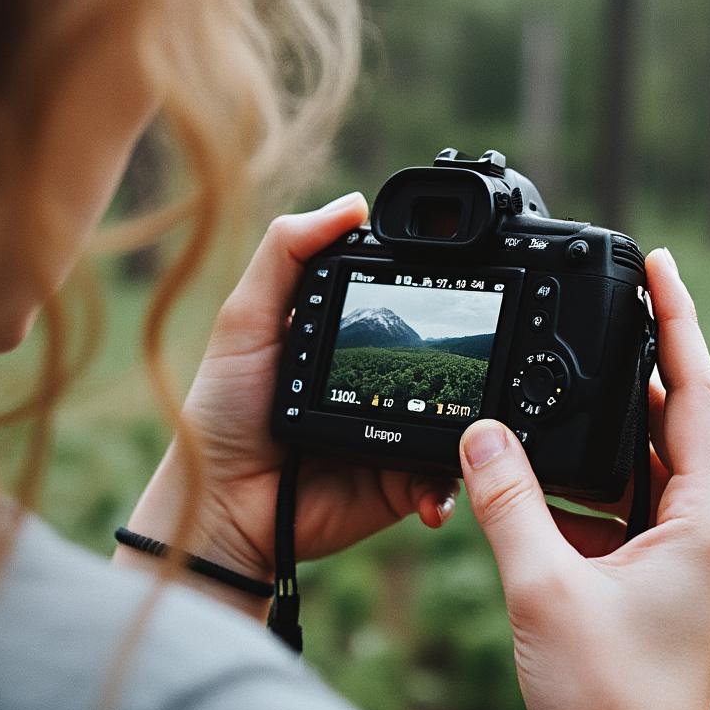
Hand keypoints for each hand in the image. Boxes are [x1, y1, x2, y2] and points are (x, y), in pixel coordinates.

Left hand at [117, 193, 457, 616]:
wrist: (221, 505)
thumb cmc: (222, 411)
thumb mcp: (246, 319)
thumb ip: (287, 254)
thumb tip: (353, 204)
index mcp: (345, 334)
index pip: (403, 297)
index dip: (433, 284)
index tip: (467, 270)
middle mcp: (377, 378)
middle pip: (438, 356)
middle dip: (473, 357)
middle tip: (488, 352)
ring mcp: (395, 429)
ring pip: (457, 417)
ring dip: (473, 421)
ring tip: (473, 423)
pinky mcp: (401, 481)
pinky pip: (444, 476)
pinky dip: (448, 482)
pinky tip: (434, 484)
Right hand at [458, 248, 709, 709]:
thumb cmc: (606, 701)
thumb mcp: (543, 588)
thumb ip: (507, 501)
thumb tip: (480, 432)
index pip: (699, 394)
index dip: (680, 321)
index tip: (663, 262)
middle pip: (678, 426)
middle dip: (637, 371)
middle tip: (603, 312)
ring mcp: (700, 561)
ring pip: (653, 472)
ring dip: (609, 437)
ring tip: (560, 395)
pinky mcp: (675, 585)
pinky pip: (638, 512)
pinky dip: (597, 489)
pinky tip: (550, 481)